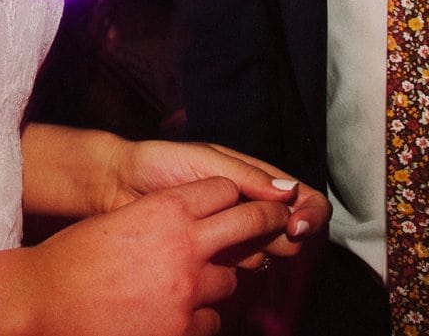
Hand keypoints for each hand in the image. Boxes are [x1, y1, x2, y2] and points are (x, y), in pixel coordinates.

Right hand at [28, 174, 290, 335]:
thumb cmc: (71, 261)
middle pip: (248, 225)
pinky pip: (211, 321)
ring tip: (188, 286)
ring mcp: (188, 291)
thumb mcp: (120, 224)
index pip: (222, 191)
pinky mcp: (182, 329)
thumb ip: (160, 222)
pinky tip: (174, 315)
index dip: (233, 195)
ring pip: (230, 280)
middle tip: (281, 222)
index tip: (244, 199)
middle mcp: (185, 246)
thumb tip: (189, 226)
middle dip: (267, 222)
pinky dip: (198, 317)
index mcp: (165, 209)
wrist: (43, 304)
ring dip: (215, 281)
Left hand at [110, 139, 329, 260]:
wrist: (118, 186)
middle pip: (293, 230)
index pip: (302, 196)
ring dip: (256, 250)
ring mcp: (235, 232)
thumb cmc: (157, 163)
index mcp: (254, 177)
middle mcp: (251, 205)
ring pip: (269, 252)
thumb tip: (289, 191)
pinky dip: (234, 265)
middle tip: (256, 234)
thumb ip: (246, 176)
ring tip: (221, 239)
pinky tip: (210, 254)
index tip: (295, 225)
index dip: (310, 213)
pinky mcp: (216, 255)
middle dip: (285, 236)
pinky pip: (241, 268)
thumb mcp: (204, 160)